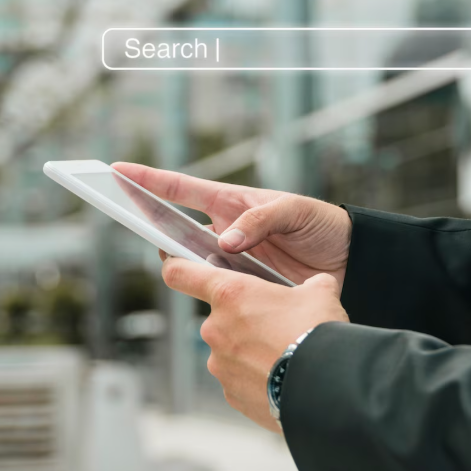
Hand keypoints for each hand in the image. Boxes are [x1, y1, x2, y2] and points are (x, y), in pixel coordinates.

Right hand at [112, 162, 351, 286]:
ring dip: (187, 269)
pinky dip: (214, 295)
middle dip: (154, 229)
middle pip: (177, 232)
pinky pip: (220, 292)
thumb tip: (225, 242)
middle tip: (132, 226)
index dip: (149, 180)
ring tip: (185, 269)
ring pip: (195, 266)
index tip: (117, 170)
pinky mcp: (246, 288)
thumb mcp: (294, 211)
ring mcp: (233, 261)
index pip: (182, 189)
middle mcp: (225, 232)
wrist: (352, 261)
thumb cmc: (322, 224)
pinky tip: (218, 299)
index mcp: (232, 204)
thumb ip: (260, 220)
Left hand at [160, 255, 348, 431]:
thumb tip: (317, 284)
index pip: (181, 274)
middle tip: (275, 323)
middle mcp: (216, 328)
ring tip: (284, 353)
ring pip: (231, 348)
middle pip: (219, 316)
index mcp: (230, 294)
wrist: (325, 386)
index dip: (175, 266)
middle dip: (243, 318)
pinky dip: (256, 375)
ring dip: (250, 348)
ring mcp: (220, 364)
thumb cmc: (316, 332)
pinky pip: (239, 377)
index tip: (174, 263)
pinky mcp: (230, 394)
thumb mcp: (320, 292)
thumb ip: (307, 283)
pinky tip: (281, 375)